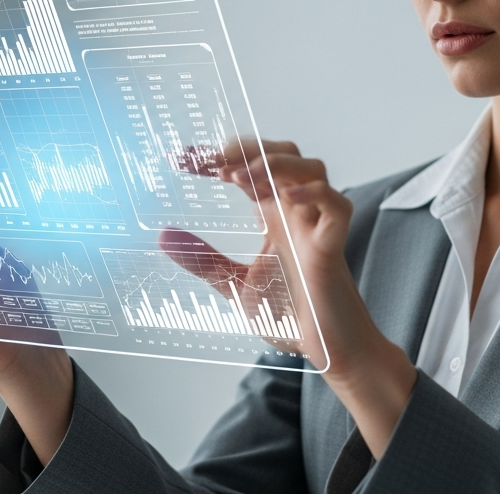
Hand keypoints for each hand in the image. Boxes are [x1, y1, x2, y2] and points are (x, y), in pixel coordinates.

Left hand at [171, 139, 417, 455]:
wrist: (328, 351)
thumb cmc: (291, 315)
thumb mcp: (234, 284)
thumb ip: (203, 260)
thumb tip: (163, 237)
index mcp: (274, 216)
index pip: (248, 170)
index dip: (218, 158)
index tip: (183, 158)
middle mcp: (295, 213)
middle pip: (284, 155)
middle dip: (250, 149)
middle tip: (214, 161)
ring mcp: (317, 226)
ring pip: (312, 170)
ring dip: (277, 164)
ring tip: (242, 175)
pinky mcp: (333, 246)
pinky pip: (337, 206)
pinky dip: (315, 194)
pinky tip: (285, 196)